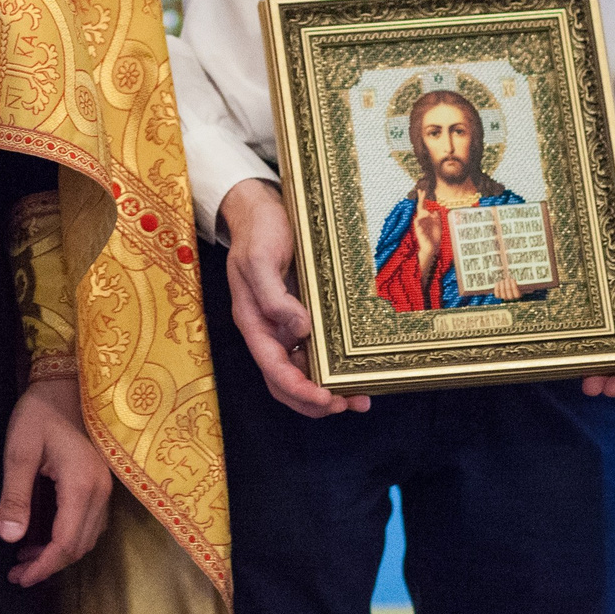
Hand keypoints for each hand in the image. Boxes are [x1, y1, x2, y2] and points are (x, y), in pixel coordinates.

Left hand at [0, 375, 112, 586]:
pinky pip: (88, 522)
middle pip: (79, 545)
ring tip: (24, 558)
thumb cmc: (39, 412)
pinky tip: (43, 536)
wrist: (63, 381)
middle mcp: (100, 491)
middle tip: (17, 573)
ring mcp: (104, 487)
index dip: (43, 566)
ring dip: (58, 552)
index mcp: (81, 485)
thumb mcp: (19, 451)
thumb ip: (15, 496)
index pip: (66, 543)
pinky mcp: (100, 482)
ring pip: (86, 536)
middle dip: (49, 564)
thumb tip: (10, 539)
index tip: (19, 578)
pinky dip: (67, 536)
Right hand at [219, 178, 370, 417]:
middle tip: (350, 403)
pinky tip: (356, 369)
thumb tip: (299, 330)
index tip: (326, 398)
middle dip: (316, 401)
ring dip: (329, 390)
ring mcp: (285, 326)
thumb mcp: (259, 258)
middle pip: (287, 382)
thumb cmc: (258, 232)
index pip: (274, 369)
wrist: (260, 209)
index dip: (299, 390)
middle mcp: (269, 331)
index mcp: (253, 322)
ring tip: (360, 398)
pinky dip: (334, 367)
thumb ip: (273, 295)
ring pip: (304, 372)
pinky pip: (316, 351)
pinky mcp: (302, 315)